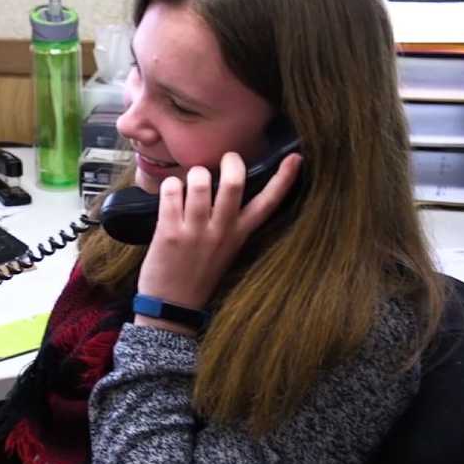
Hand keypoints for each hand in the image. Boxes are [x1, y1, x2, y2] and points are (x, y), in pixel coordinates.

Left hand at [136, 152, 302, 316]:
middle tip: (224, 159)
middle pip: (234, 182)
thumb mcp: (226, 249)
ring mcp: (195, 231)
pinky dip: (170, 185)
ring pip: (199, 181)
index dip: (283, 179)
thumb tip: (229, 185)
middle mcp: (221, 231)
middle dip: (231, 161)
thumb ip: (231, 221)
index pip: (268, 203)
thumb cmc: (198, 273)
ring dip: (194, 173)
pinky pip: (171, 192)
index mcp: (240, 234)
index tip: (295, 157)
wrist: (172, 306)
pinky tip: (170, 192)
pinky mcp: (169, 232)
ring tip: (189, 182)